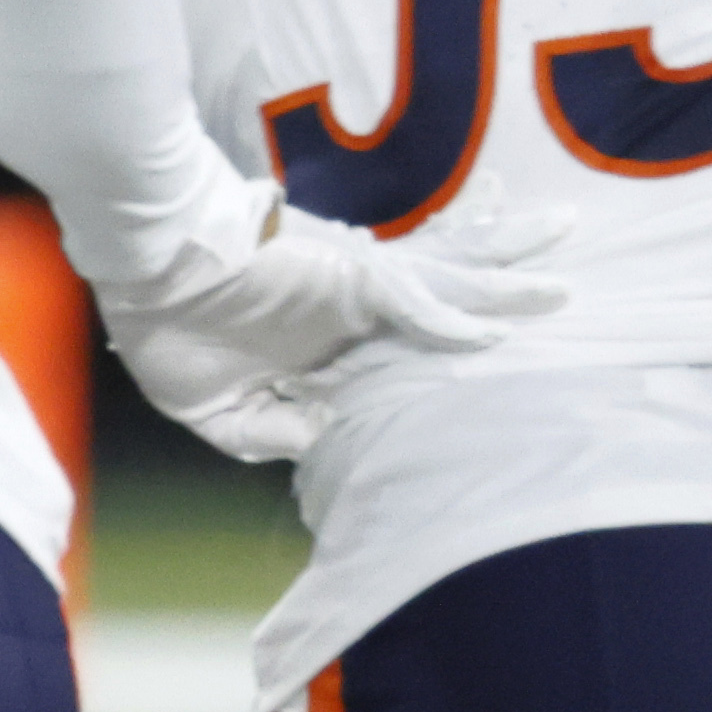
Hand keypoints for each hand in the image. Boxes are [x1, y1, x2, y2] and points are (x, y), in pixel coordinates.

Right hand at [102, 189, 566, 464]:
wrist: (145, 273)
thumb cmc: (169, 328)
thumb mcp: (219, 411)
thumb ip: (271, 430)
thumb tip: (326, 438)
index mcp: (328, 333)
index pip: (406, 332)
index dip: (450, 333)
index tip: (498, 342)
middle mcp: (357, 305)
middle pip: (451, 287)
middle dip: (506, 279)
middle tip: (565, 282)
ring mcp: (363, 285)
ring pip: (456, 277)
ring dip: (510, 279)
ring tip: (565, 273)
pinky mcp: (356, 275)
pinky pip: (421, 297)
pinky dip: (457, 317)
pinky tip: (495, 332)